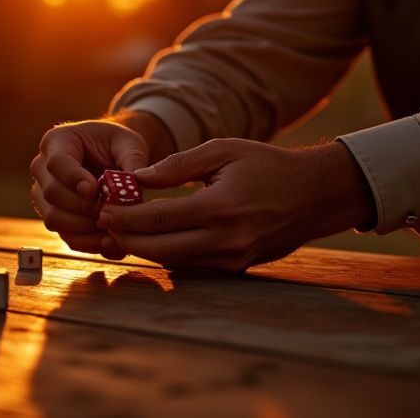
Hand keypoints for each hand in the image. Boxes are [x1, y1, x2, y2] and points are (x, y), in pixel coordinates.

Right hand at [29, 118, 151, 258]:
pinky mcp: (55, 217)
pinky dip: (87, 243)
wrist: (112, 157)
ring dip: (84, 228)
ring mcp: (44, 195)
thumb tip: (135, 183)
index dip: (74, 178)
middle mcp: (43, 168)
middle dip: (83, 206)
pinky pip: (65, 235)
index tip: (94, 189)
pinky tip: (109, 241)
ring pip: (53, 218)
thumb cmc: (117, 145)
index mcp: (57, 142)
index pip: (57, 162)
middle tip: (109, 211)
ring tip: (112, 227)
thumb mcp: (129, 143)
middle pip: (52, 193)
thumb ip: (132, 158)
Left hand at [97, 138, 375, 270]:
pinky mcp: (237, 268)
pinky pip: (192, 266)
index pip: (158, 219)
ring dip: (144, 249)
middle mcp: (225, 240)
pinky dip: (169, 254)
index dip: (125, 217)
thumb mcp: (224, 151)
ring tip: (123, 231)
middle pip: (159, 249)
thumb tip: (138, 177)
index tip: (103, 209)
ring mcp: (232, 259)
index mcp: (220, 207)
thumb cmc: (269, 166)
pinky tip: (154, 239)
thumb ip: (178, 165)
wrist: (315, 195)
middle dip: (127, 238)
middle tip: (105, 223)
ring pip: (173, 263)